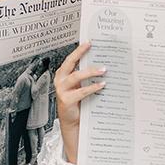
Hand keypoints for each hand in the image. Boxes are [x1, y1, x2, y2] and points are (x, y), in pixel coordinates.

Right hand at [54, 41, 106, 161]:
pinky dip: (92, 88)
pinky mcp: (66, 100)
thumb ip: (87, 76)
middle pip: (69, 63)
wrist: (73, 121)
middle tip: (92, 47)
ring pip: (75, 76)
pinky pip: (81, 91)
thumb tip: (103, 64)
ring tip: (103, 70)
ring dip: (90, 72)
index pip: (70, 59)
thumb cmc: (79, 102)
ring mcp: (62, 90)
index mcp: (63, 74)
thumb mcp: (81, 86)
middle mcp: (60, 80)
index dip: (79, 50)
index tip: (89, 42)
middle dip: (80, 53)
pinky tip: (101, 85)